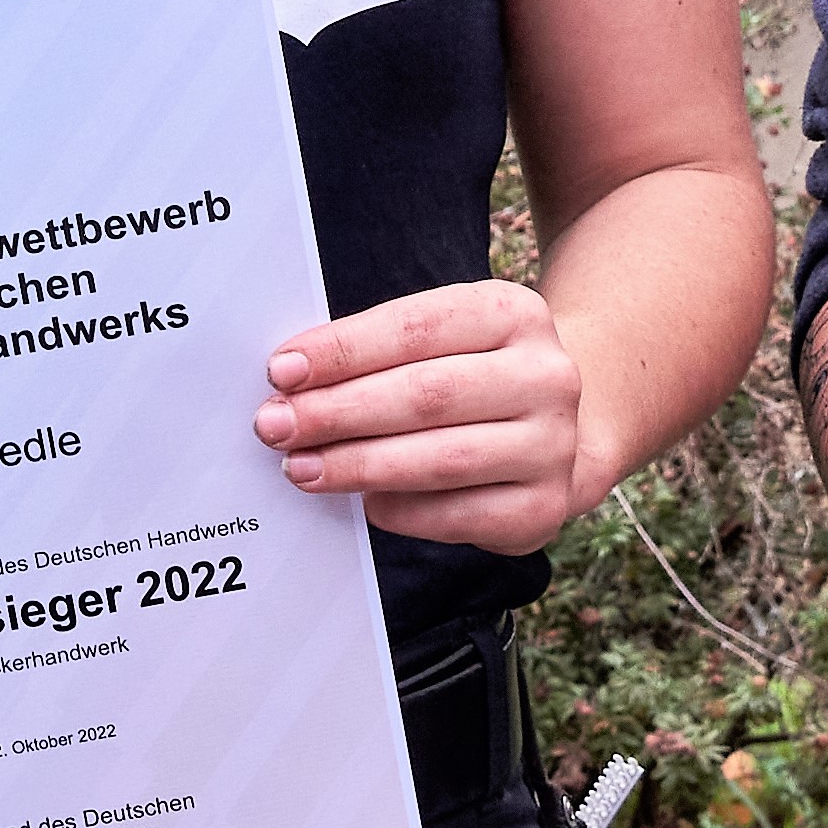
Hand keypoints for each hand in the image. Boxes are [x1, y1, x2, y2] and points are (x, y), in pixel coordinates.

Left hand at [258, 279, 593, 557]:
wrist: (552, 435)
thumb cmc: (467, 377)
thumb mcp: (442, 341)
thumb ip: (378, 351)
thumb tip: (290, 381)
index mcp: (514, 313)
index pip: (417, 328)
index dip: (344, 350)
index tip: (281, 370)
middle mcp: (545, 376)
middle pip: (427, 394)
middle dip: (339, 412)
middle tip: (275, 425)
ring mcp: (552, 445)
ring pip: (442, 458)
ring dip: (359, 465)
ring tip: (300, 467)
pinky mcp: (541, 508)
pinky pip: (458, 515)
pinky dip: (402, 510)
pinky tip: (363, 503)